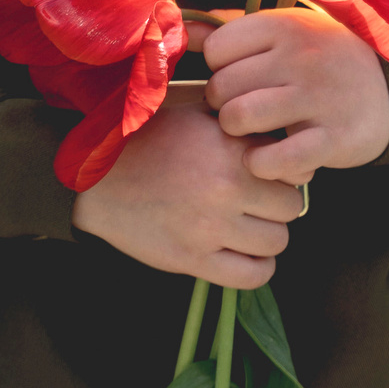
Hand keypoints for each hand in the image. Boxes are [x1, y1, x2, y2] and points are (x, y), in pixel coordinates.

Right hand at [71, 86, 302, 288]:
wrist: (96, 174)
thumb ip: (240, 120)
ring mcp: (210, 228)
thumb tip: (284, 135)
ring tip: (250, 225)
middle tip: (260, 200)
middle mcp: (226, 188)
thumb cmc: (148, 136)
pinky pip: (251, 276)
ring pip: (276, 242)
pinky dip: (256, 267)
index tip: (271, 172)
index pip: (293, 166)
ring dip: (268, 235)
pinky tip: (243, 252)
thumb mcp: (196, 111)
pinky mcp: (193, 260)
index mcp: (230, 147)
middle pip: (290, 206)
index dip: (286, 169)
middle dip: (279, 203)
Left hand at [199, 7, 388, 184]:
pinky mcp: (332, 138)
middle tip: (242, 108)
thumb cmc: (326, 59)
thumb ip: (236, 28)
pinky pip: (275, 159)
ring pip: (239, 118)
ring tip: (250, 132)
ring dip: (236, 132)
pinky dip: (261, 165)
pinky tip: (266, 159)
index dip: (219, 68)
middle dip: (223, 104)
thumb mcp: (288, 30)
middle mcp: (300, 57)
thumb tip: (184, 29)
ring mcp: (317, 98)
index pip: (216, 49)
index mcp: (285, 25)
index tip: (237, 77)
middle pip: (222, 86)